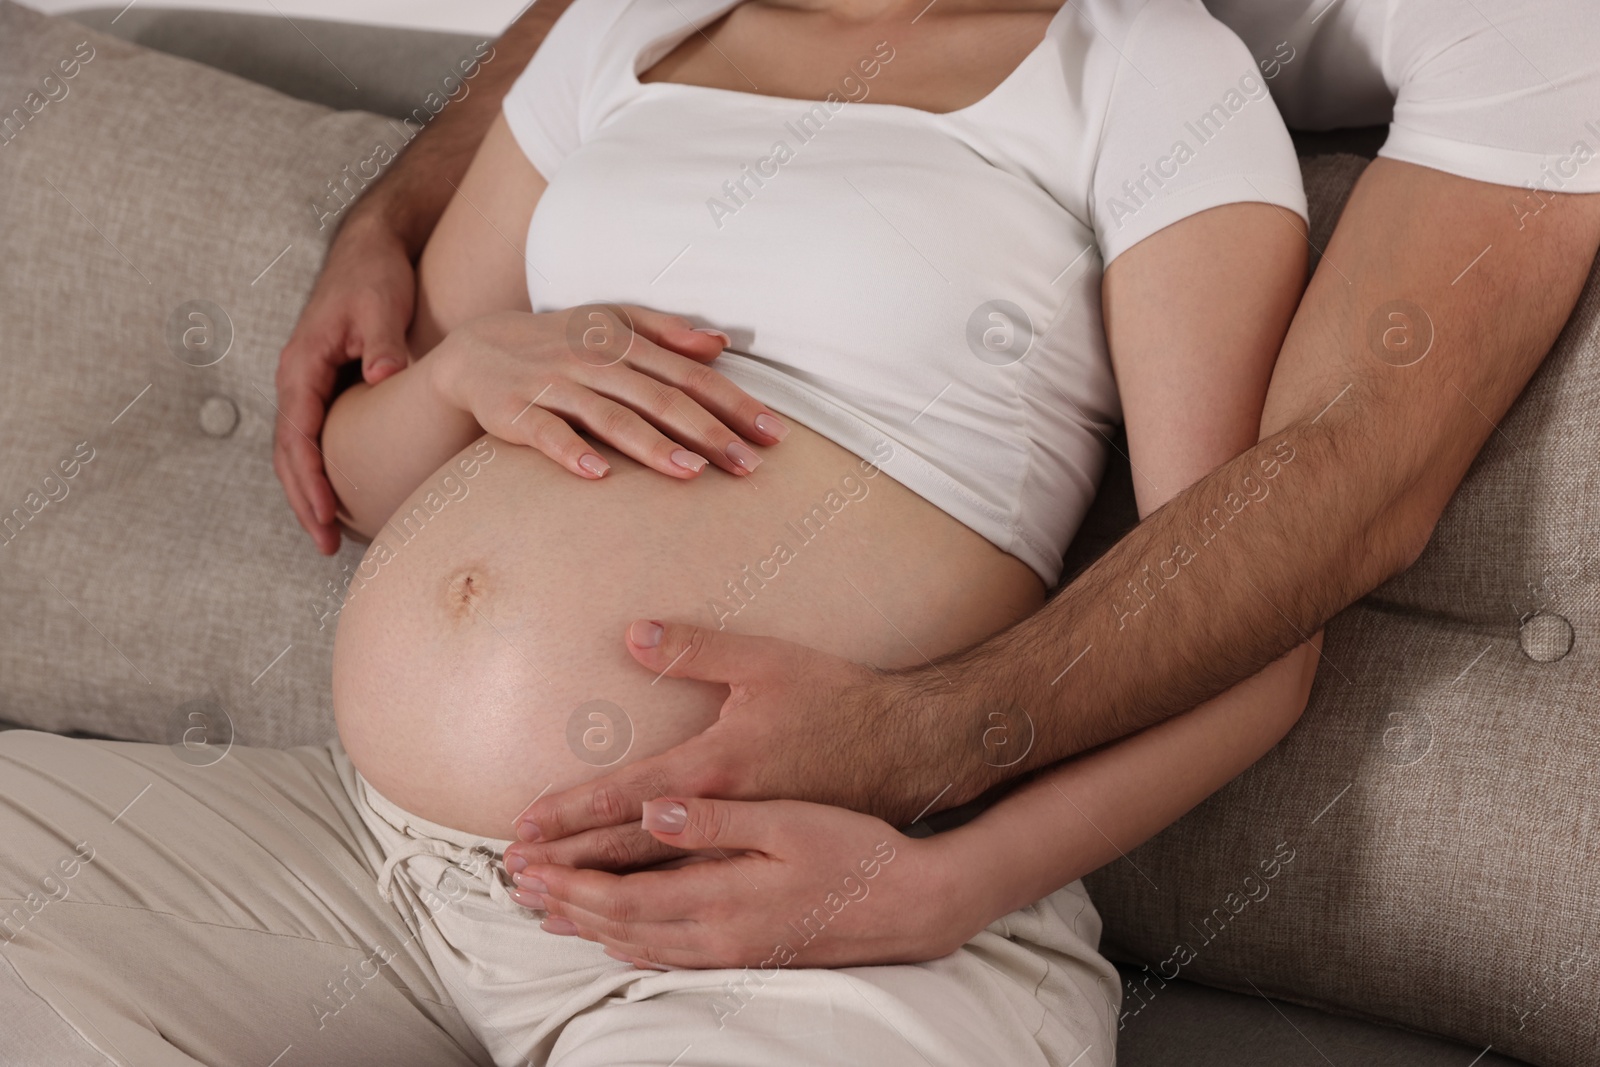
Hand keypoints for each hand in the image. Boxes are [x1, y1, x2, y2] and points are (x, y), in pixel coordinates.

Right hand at [274, 216, 415, 554]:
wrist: (372, 248)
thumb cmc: (375, 276)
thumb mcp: (380, 306)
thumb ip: (382, 343)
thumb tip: (383, 376)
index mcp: (301, 365)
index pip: (296, 435)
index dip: (308, 480)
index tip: (324, 517)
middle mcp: (297, 379)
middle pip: (289, 454)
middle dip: (304, 502)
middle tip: (325, 547)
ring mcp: (310, 383)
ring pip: (300, 449)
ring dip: (311, 491)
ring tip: (330, 536)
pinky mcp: (328, 384)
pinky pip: (318, 436)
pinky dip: (324, 469)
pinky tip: (345, 496)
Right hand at [429, 307, 786, 480]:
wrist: (474, 348)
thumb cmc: (559, 340)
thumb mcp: (611, 323)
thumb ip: (666, 332)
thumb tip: (721, 344)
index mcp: (624, 344)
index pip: (690, 376)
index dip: (734, 404)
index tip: (773, 433)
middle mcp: (594, 362)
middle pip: (660, 399)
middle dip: (708, 432)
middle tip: (749, 466)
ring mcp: (554, 386)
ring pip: (611, 417)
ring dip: (651, 445)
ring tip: (691, 472)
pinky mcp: (515, 411)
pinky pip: (547, 434)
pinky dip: (571, 453)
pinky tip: (599, 476)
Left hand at [503, 797, 987, 968]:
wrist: (912, 901)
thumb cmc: (856, 847)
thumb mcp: (789, 816)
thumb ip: (717, 816)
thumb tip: (653, 812)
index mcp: (723, 892)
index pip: (622, 894)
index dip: (569, 882)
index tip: (528, 863)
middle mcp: (719, 932)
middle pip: (620, 926)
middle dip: (564, 905)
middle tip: (517, 886)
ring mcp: (733, 950)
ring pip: (641, 946)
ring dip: (589, 928)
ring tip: (548, 911)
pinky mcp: (748, 953)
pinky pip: (671, 957)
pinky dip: (630, 945)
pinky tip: (618, 936)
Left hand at [508, 620, 977, 872]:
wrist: (908, 754)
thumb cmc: (838, 702)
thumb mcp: (768, 662)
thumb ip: (698, 649)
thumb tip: (634, 633)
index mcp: (718, 772)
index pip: (625, 801)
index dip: (570, 814)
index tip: (523, 830)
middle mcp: (725, 823)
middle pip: (630, 858)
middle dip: (569, 868)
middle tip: (515, 879)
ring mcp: (748, 854)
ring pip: (658, 890)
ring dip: (599, 900)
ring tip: (550, 907)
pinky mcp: (767, 868)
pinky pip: (694, 903)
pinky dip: (649, 915)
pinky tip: (627, 925)